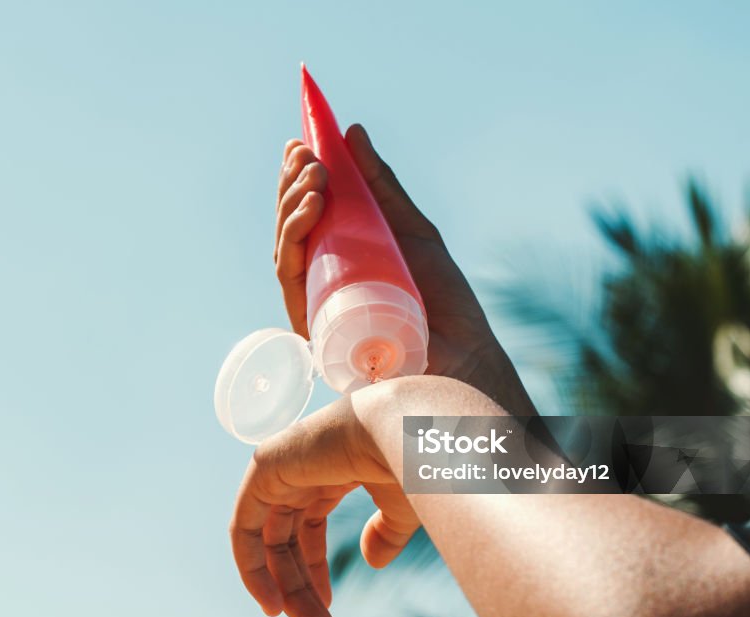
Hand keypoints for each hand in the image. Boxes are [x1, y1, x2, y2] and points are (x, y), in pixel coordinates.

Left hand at [228, 382, 419, 616]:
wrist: (410, 429)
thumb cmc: (415, 462)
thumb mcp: (402, 509)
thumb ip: (385, 533)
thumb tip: (371, 562)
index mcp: (333, 469)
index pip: (309, 524)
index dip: (313, 567)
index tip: (325, 605)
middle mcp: (304, 466)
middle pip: (288, 538)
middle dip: (302, 586)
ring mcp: (284, 464)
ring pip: (269, 539)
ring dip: (284, 586)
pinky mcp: (266, 465)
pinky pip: (244, 524)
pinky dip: (251, 565)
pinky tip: (271, 601)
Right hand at [274, 124, 535, 414]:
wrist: (465, 351)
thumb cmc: (443, 299)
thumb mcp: (410, 227)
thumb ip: (381, 185)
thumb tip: (352, 132)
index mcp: (339, 261)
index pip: (307, 216)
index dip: (296, 179)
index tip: (299, 141)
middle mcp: (321, 284)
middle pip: (289, 230)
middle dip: (291, 186)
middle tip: (306, 153)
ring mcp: (315, 306)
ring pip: (284, 249)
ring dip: (292, 205)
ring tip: (314, 173)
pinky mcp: (314, 325)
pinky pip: (292, 278)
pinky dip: (295, 238)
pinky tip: (312, 206)